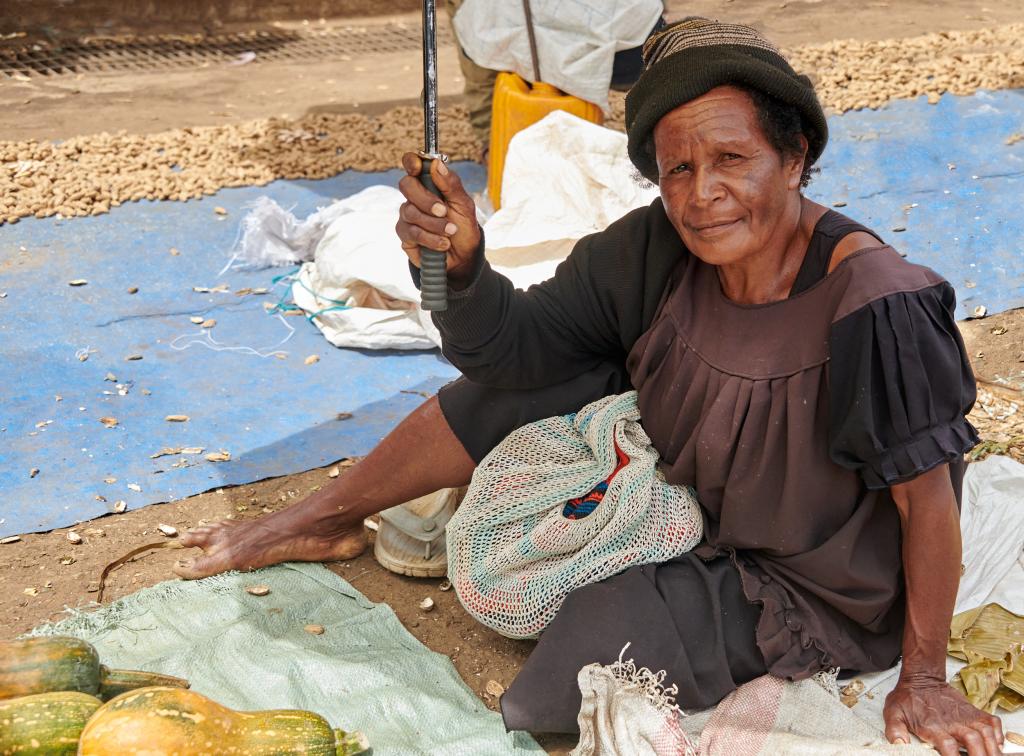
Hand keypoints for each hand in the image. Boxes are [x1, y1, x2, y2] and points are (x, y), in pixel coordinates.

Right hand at [396, 152, 481, 287]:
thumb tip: (436, 163)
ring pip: (410, 212)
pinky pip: (411, 232)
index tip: (418, 167)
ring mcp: (407, 216)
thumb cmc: (463, 227)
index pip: (412, 164)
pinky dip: (430, 238)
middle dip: (426, 200)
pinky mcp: (405, 235)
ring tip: (450, 231)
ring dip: (434, 224)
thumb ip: (451, 184)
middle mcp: (414, 197)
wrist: (464, 257)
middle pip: (406, 185)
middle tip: (443, 211)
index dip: (412, 162)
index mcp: (429, 183)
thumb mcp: (464, 205)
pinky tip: (443, 243)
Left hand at [884, 677, 1002, 754]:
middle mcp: (952, 722)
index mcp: (933, 726)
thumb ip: (894, 730)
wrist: (921, 678)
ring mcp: (964, 716)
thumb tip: (899, 744)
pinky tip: (996, 744)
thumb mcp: (893, 713)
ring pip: (986, 733)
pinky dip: (998, 734)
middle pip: (973, 741)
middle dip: (979, 755)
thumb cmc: (908, 697)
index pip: (948, 747)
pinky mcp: (972, 711)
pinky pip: (992, 722)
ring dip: (992, 748)